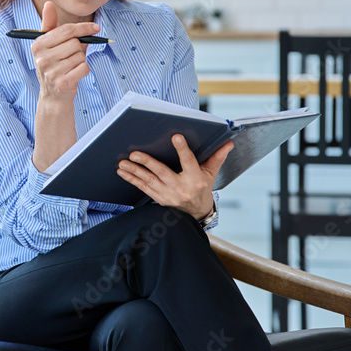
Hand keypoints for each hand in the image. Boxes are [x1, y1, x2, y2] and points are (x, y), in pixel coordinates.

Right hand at [32, 1, 98, 102]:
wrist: (53, 95)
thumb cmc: (54, 65)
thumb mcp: (49, 44)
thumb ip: (51, 24)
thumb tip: (48, 4)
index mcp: (38, 45)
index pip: (66, 30)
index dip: (83, 28)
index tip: (95, 28)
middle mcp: (42, 58)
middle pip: (75, 43)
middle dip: (79, 48)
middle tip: (71, 56)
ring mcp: (51, 72)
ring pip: (80, 56)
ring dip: (80, 60)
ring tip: (70, 67)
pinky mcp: (62, 83)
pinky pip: (83, 68)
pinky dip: (84, 70)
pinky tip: (74, 74)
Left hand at [117, 138, 234, 219]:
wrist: (197, 213)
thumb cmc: (203, 188)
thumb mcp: (211, 173)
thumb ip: (217, 157)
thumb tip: (228, 142)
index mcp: (195, 179)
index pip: (189, 162)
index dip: (183, 150)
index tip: (176, 137)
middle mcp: (181, 188)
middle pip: (162, 173)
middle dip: (147, 163)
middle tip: (134, 153)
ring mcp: (168, 195)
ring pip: (149, 181)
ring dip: (134, 171)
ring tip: (122, 163)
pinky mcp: (159, 199)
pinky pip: (143, 188)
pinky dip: (132, 180)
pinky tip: (123, 172)